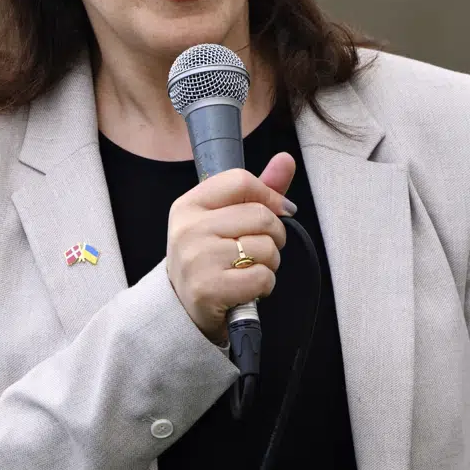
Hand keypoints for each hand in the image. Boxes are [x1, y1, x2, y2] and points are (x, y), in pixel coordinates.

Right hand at [165, 153, 296, 343]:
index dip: (268, 196)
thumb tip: (286, 159)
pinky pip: (262, 277)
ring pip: (266, 248)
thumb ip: (257, 190)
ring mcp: (196, 259)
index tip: (277, 211)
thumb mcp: (225, 220)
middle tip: (260, 250)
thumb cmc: (210, 259)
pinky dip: (264, 285)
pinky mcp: (208, 289)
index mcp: (189, 205)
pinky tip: (247, 288)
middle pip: (260, 215)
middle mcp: (188, 229)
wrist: (183, 310)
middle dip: (274, 236)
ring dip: (270, 263)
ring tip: (249, 270)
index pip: (241, 181)